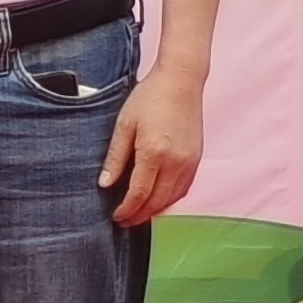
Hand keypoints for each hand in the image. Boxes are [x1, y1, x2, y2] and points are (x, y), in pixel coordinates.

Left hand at [102, 63, 207, 225]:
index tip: (116, 217)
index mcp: (153, 153)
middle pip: (157, 202)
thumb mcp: (125, 124)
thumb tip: (105, 183)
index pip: (139, 194)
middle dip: (139, 215)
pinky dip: (170, 198)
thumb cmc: (150, 97)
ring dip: (155, 210)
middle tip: (125, 222)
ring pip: (172, 198)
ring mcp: (189, 161)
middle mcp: (175, 162)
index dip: (126, 210)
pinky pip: (184, 188)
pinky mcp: (197, 158)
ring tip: (139, 213)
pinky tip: (158, 198)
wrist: (182, 81)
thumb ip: (115, 157)